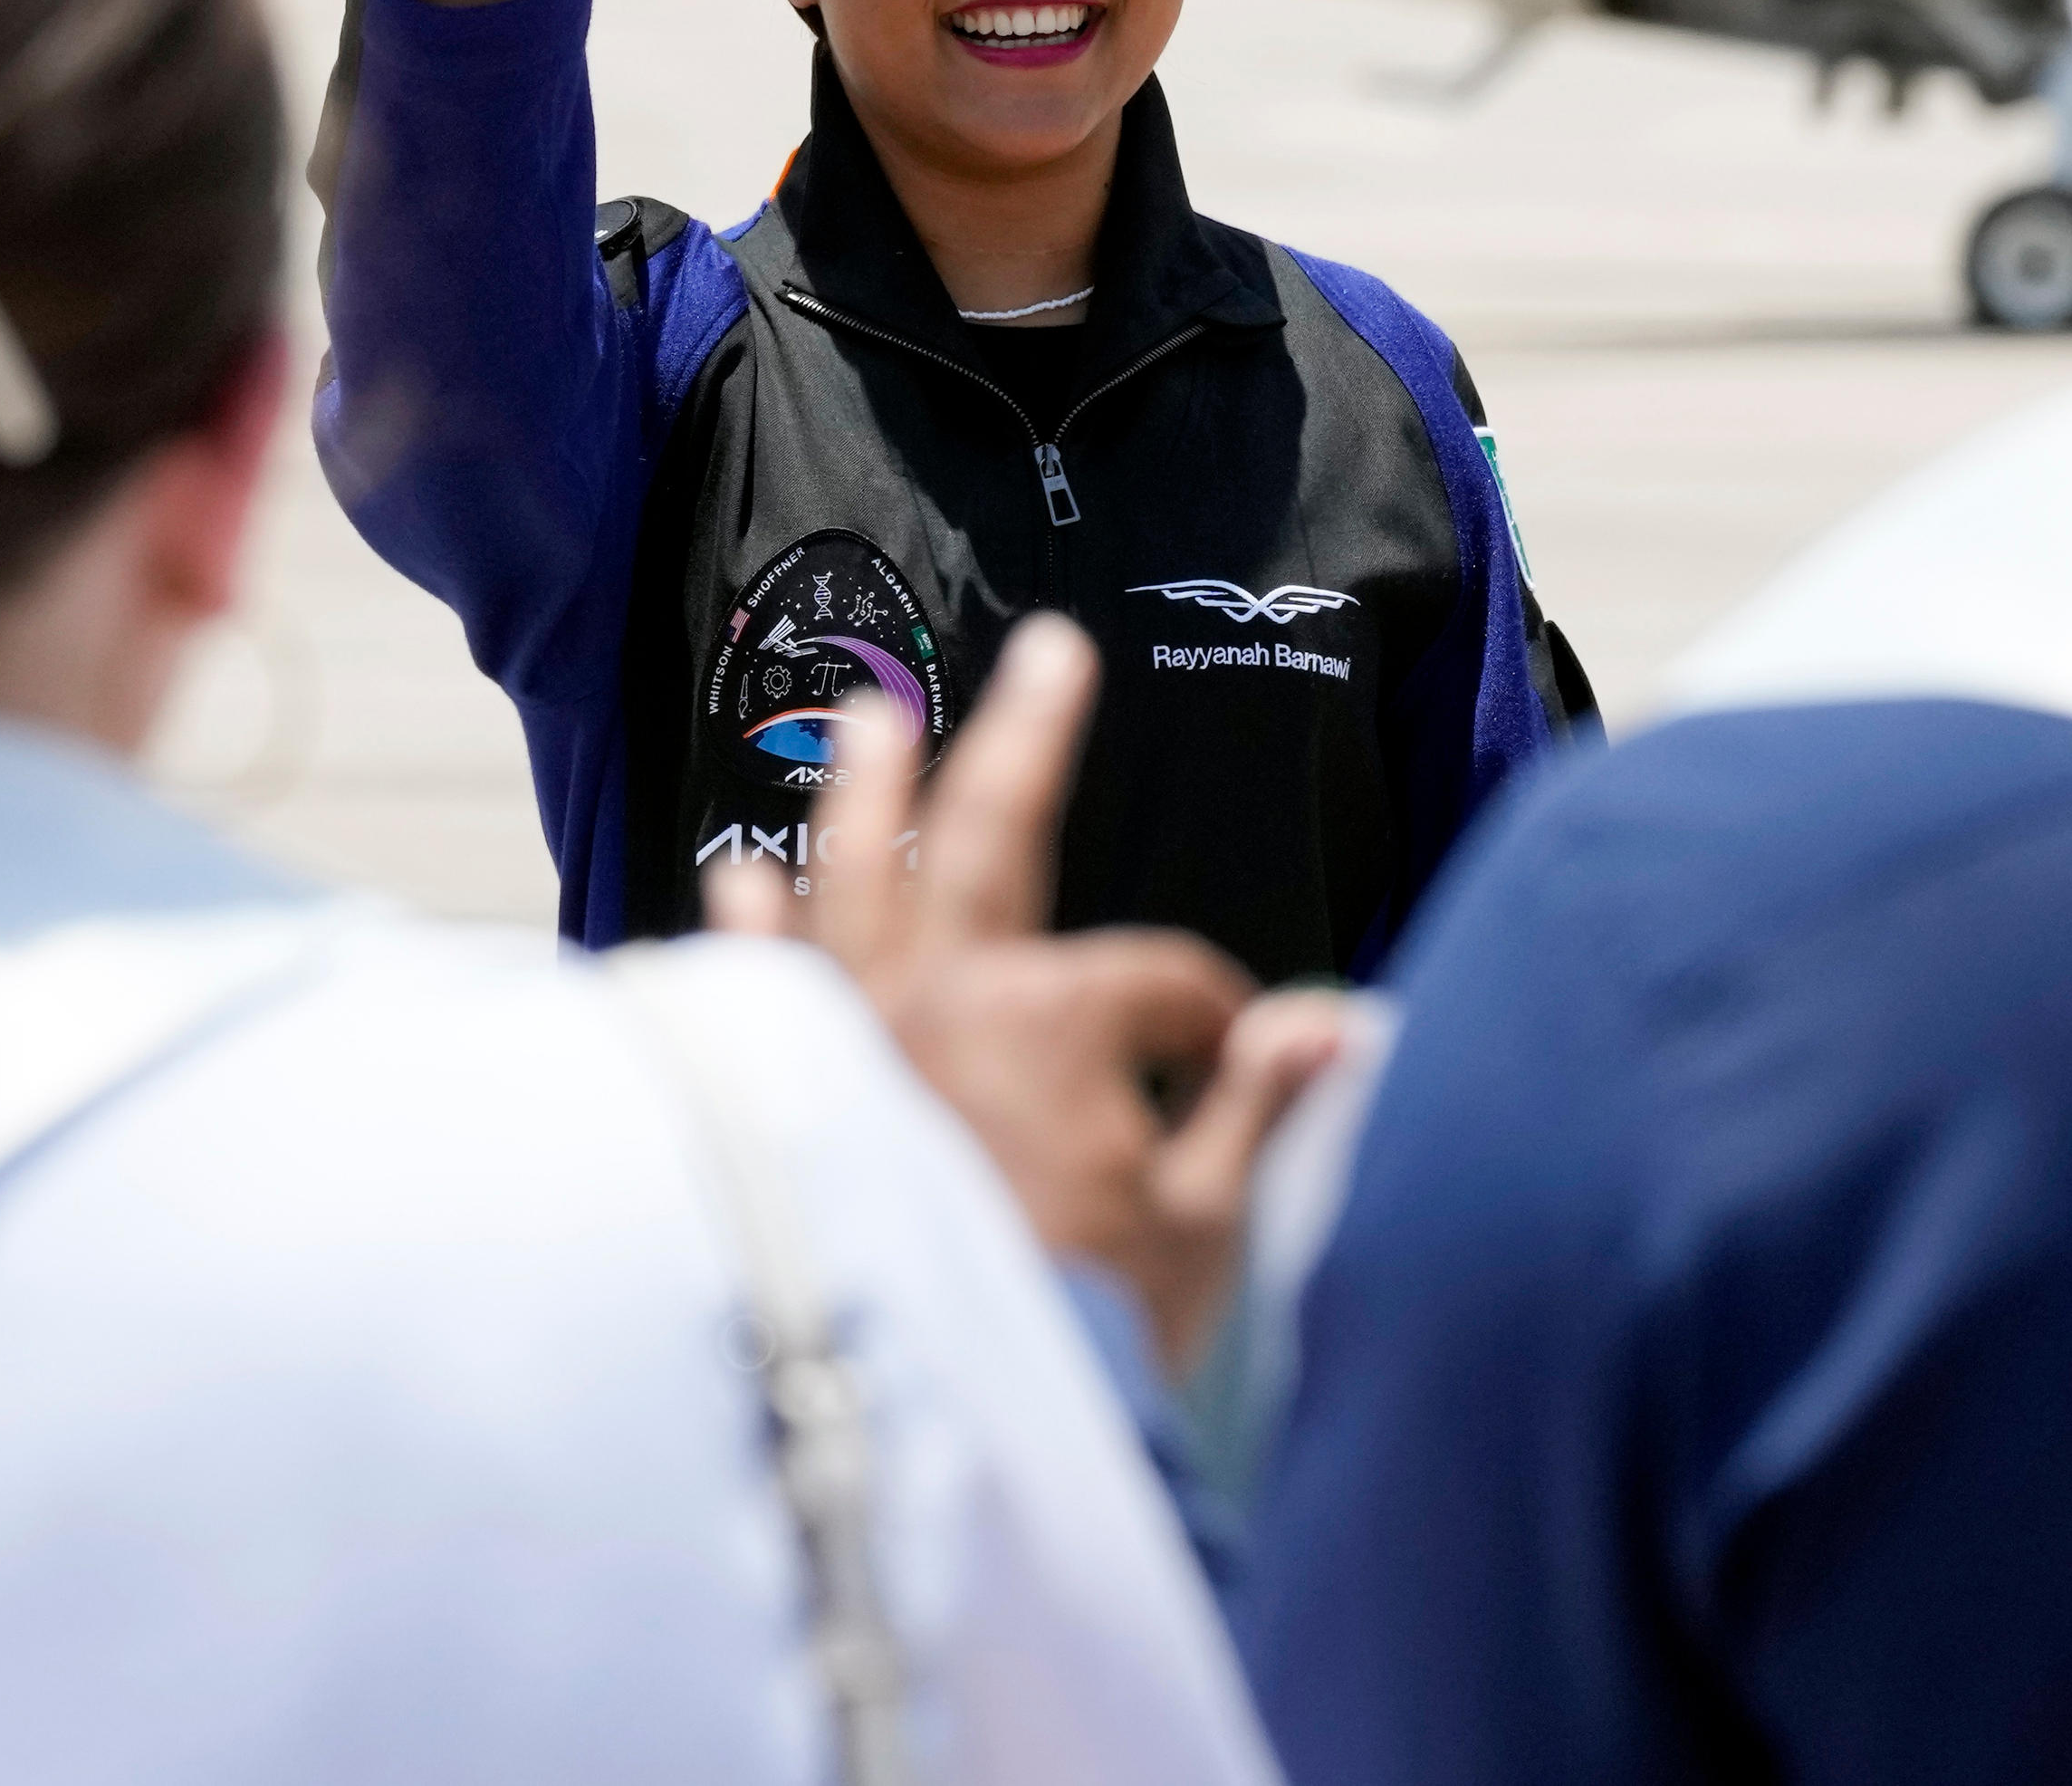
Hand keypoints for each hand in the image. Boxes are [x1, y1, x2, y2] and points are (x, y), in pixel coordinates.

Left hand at [713, 614, 1353, 1374]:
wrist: (944, 1421)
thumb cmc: (1082, 1328)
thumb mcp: (1203, 1225)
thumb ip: (1257, 1109)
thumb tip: (1335, 1022)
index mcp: (1055, 1021)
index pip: (1164, 983)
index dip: (1219, 1027)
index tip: (1241, 1077)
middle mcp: (942, 998)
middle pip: (996, 837)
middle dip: (1031, 735)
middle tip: (1052, 651)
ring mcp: (856, 1035)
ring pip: (858, 881)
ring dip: (868, 791)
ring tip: (867, 716)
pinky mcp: (795, 1090)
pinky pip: (764, 984)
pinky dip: (753, 929)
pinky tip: (736, 878)